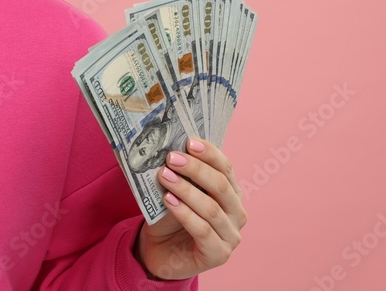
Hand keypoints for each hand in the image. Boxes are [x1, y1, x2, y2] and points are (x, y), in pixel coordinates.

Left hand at [134, 138, 247, 279]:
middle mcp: (237, 214)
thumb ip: (180, 174)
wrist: (160, 250)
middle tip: (171, 158)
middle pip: (220, 186)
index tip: (188, 141)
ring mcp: (231, 236)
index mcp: (231, 193)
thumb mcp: (175, 191)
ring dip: (186, 190)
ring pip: (211, 208)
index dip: (209, 153)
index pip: (225, 168)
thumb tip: (171, 149)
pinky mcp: (218, 255)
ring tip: (164, 176)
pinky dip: (185, 213)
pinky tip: (168, 200)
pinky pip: (203, 230)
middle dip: (195, 169)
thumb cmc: (170, 216)